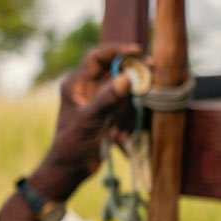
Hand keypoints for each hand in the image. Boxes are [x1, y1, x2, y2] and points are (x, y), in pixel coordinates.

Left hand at [29, 43, 144, 200]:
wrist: (69, 170)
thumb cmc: (71, 145)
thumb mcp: (89, 121)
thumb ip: (107, 99)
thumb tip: (126, 78)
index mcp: (76, 84)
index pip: (97, 57)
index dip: (116, 50)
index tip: (137, 51)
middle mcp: (86, 88)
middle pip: (113, 69)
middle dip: (131, 74)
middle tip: (151, 70)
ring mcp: (97, 100)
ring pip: (122, 89)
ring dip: (127, 106)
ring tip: (119, 128)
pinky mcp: (106, 112)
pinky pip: (124, 106)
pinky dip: (127, 119)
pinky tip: (118, 138)